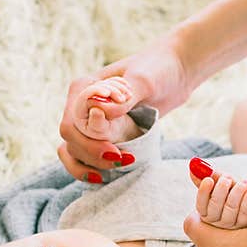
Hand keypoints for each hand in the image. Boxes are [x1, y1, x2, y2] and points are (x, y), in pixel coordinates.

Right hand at [57, 36, 189, 181]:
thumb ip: (123, 98)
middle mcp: (80, 105)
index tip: (115, 151)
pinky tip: (104, 177)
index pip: (71, 123)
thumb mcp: (144, 81)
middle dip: (92, 156)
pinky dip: (90, 169)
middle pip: (71, 141)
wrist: (175, 74)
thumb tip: (99, 113)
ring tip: (117, 168)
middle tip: (122, 160)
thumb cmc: (159, 69)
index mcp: (83, 88)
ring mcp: (89, 122)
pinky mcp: (100, 134)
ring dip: (89, 165)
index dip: (87, 143)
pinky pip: (83, 157)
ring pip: (72, 151)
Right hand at [189, 161, 246, 228]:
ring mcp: (230, 225)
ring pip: (230, 211)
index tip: (208, 179)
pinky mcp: (245, 225)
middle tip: (226, 178)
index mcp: (206, 211)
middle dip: (220, 191)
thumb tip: (194, 163)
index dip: (203, 192)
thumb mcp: (219, 184)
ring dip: (236, 194)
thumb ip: (207, 176)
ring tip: (243, 183)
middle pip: (214, 209)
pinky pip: (244, 215)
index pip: (201, 205)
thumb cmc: (230, 192)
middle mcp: (216, 221)